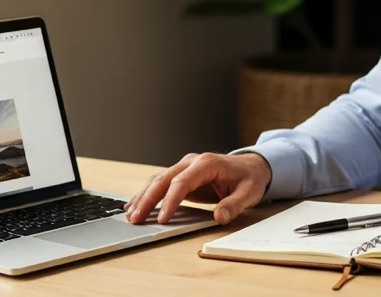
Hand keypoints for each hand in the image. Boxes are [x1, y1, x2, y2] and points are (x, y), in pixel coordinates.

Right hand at [123, 152, 271, 225]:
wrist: (250, 166)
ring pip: (157, 179)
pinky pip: (160, 182)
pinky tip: (135, 204)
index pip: (182, 182)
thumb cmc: (249, 179)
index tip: (162, 218)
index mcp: (207, 163)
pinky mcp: (181, 174)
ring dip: (143, 196)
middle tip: (135, 218)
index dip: (170, 200)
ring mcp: (184, 166)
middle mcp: (192, 161)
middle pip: (163, 179)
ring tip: (130, 214)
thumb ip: (234, 205)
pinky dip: (147, 193)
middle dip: (148, 199)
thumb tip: (220, 216)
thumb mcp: (249, 192)